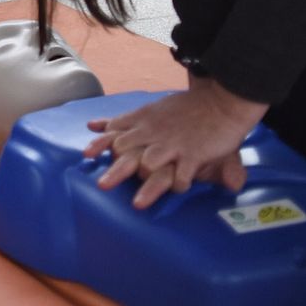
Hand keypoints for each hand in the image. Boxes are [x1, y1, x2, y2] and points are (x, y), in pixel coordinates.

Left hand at [84, 78, 265, 208]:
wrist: (219, 102)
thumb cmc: (185, 109)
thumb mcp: (149, 110)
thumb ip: (122, 121)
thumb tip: (91, 125)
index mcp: (142, 122)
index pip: (115, 132)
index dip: (101, 144)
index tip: (87, 154)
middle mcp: (153, 133)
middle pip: (127, 152)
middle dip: (115, 171)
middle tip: (103, 186)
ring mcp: (172, 144)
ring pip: (150, 166)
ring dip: (146, 185)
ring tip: (138, 203)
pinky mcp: (193, 154)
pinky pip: (181, 175)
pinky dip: (178, 185)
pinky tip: (176, 190)